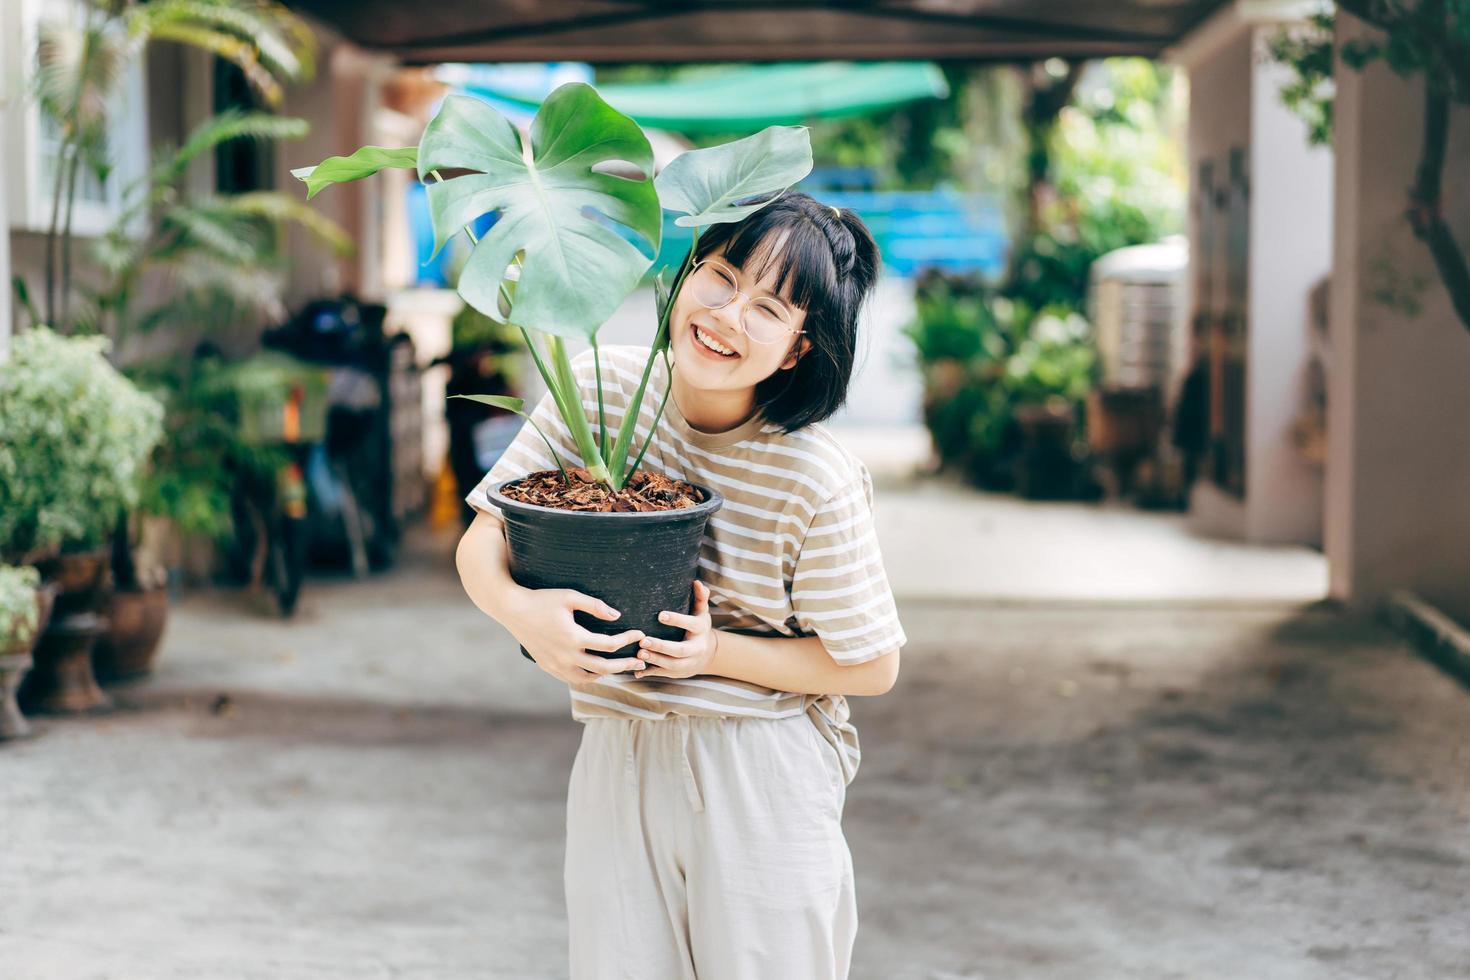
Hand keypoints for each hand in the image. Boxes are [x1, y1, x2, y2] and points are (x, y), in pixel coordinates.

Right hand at [504, 586, 647, 684]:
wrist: (512, 610)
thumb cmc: (542, 599)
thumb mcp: (570, 596)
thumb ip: (595, 606)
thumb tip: (616, 616)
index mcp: (573, 638)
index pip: (609, 645)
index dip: (628, 640)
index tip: (639, 634)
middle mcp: (566, 656)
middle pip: (603, 668)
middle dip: (625, 665)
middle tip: (641, 662)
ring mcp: (556, 664)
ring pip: (588, 678)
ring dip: (606, 674)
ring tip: (618, 666)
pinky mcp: (547, 667)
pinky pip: (572, 678)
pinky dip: (587, 676)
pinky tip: (595, 669)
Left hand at [635, 580, 718, 679]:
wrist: (707, 655)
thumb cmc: (698, 627)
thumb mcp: (701, 613)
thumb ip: (700, 598)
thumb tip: (697, 582)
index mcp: (701, 630)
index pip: (691, 624)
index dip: (677, 620)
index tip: (660, 615)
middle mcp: (696, 648)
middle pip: (680, 650)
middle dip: (661, 646)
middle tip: (643, 640)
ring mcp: (687, 663)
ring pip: (671, 665)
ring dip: (654, 659)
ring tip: (638, 653)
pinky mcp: (677, 673)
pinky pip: (663, 674)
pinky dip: (649, 672)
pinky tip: (636, 670)